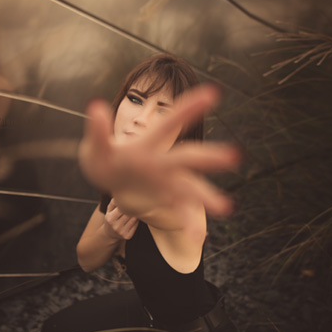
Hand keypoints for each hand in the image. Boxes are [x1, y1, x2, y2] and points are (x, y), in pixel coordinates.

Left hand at [79, 84, 239, 217]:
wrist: (109, 178)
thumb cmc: (104, 157)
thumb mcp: (96, 146)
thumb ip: (97, 130)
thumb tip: (96, 107)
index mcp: (148, 144)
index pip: (170, 123)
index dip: (190, 108)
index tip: (213, 93)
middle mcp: (163, 161)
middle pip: (187, 158)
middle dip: (209, 157)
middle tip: (234, 156)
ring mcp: (167, 181)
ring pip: (190, 188)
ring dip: (207, 197)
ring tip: (226, 208)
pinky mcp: (165, 199)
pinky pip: (180, 211)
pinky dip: (189, 224)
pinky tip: (198, 237)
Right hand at [104, 198, 138, 239]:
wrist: (109, 234)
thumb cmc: (111, 218)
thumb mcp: (109, 211)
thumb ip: (113, 202)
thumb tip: (120, 195)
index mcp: (110, 218)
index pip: (121, 208)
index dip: (127, 203)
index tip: (131, 199)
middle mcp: (116, 226)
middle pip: (128, 214)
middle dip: (133, 208)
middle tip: (137, 202)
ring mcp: (122, 232)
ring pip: (134, 219)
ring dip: (136, 213)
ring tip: (137, 209)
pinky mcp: (128, 236)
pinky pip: (136, 225)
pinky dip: (137, 220)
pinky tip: (136, 217)